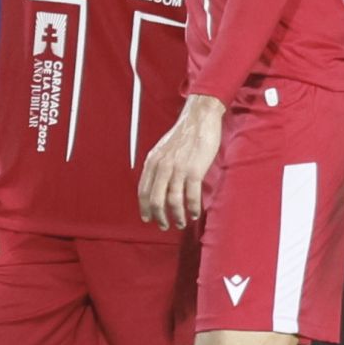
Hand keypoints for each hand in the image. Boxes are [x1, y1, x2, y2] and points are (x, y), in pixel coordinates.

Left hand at [139, 95, 225, 230]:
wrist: (199, 118)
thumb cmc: (184, 134)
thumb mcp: (163, 149)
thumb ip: (158, 166)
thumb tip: (157, 185)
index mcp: (152, 162)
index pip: (143, 191)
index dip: (145, 208)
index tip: (149, 218)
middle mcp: (162, 166)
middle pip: (156, 200)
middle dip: (160, 217)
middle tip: (165, 226)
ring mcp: (178, 168)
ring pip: (173, 201)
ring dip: (177, 216)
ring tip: (181, 223)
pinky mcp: (194, 170)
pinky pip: (191, 196)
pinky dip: (192, 208)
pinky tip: (195, 213)